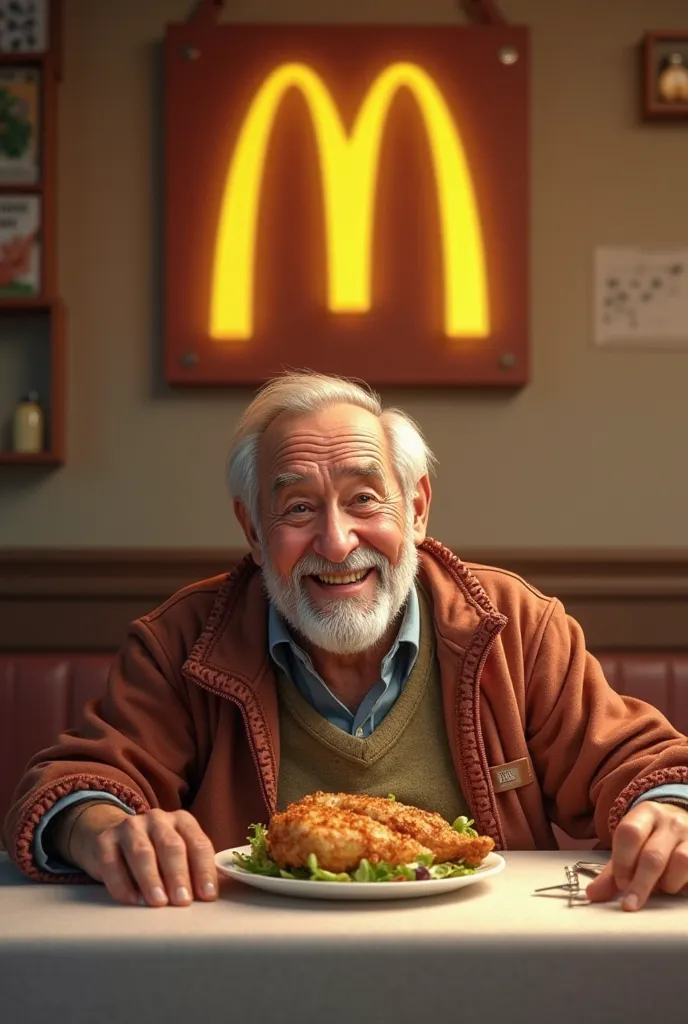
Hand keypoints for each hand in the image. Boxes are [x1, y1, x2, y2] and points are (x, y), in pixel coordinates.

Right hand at [62, 803, 218, 907]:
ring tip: (159, 902)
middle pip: (171, 846)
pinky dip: (123, 884)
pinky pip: (113, 863)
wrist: (111, 837)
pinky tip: (132, 899)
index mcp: (182, 821)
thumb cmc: (154, 853)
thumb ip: (194, 869)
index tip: (208, 895)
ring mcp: (130, 827)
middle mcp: (157, 819)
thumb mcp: (178, 854)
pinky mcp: (105, 840)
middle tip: (183, 901)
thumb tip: (212, 896)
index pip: (198, 844)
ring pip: (142, 853)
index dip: (204, 870)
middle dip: (179, 875)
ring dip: (152, 879)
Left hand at [586, 801, 687, 910]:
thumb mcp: (630, 849)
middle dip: (640, 884)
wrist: (684, 822)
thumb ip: (612, 873)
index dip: (622, 862)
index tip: (620, 883)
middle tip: (631, 904)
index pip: (629, 833)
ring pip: (680, 863)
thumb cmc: (652, 840)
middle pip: (653, 855)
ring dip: (667, 884)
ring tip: (662, 887)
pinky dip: (685, 885)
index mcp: (645, 814)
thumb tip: (592, 895)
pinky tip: (679, 887)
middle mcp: (670, 822)